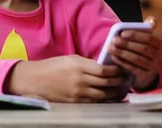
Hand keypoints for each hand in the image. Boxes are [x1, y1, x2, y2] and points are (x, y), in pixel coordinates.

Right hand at [5, 55, 130, 102]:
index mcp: (78, 66)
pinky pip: (94, 102)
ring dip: (115, 93)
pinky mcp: (75, 102)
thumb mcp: (69, 59)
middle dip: (119, 82)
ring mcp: (78, 92)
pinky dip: (104, 100)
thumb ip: (86, 63)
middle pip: (107, 83)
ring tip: (121, 90)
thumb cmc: (51, 67)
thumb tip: (104, 67)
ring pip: (103, 95)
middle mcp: (80, 79)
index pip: (104, 70)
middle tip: (127, 79)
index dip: (116, 71)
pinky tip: (110, 98)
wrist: (34, 80)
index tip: (122, 69)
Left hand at [109, 16, 161, 89]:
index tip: (123, 33)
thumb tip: (152, 20)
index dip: (136, 35)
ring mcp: (155, 68)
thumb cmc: (145, 51)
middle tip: (114, 40)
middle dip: (127, 44)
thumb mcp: (148, 41)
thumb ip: (148, 29)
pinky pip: (133, 68)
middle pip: (143, 49)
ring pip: (137, 59)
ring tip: (110, 48)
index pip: (150, 38)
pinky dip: (122, 62)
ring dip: (122, 53)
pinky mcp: (147, 76)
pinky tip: (114, 57)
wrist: (149, 71)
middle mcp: (161, 57)